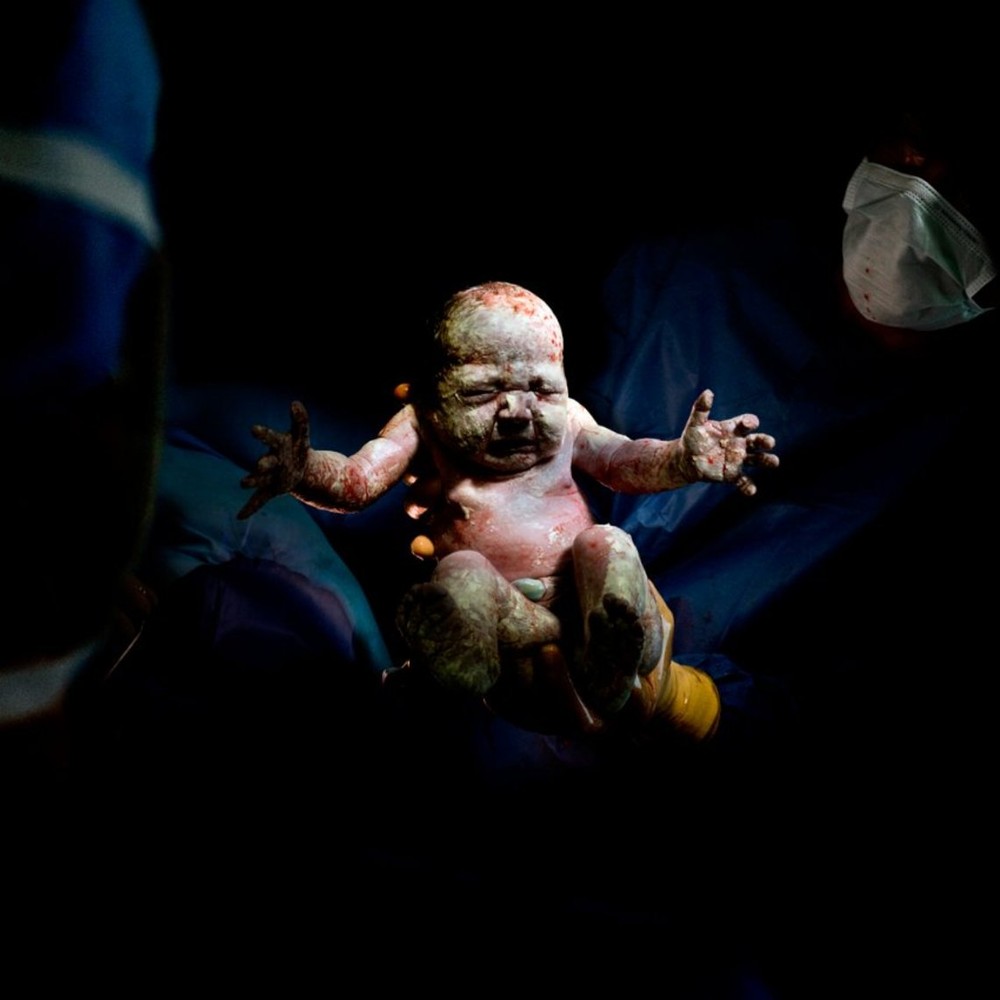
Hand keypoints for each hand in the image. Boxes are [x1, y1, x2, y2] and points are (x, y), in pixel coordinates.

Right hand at [237, 400, 310, 518]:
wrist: (298, 468)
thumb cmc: (297, 448)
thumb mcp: (301, 435)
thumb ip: (300, 420)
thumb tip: (295, 402)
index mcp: (277, 446)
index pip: (270, 438)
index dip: (263, 434)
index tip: (253, 429)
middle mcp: (270, 461)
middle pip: (265, 462)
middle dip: (262, 464)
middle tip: (260, 465)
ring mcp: (269, 476)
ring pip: (260, 480)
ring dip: (253, 482)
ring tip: (244, 484)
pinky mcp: (271, 490)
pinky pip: (259, 500)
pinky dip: (250, 508)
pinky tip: (240, 516)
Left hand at [680, 389, 778, 495]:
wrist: (685, 460)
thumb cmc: (692, 439)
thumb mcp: (695, 423)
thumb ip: (701, 409)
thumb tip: (708, 393)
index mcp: (733, 429)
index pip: (747, 423)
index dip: (750, 423)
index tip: (748, 425)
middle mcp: (740, 443)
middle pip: (758, 441)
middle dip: (765, 441)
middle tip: (770, 443)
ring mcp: (738, 460)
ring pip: (757, 460)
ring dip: (767, 460)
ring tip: (774, 462)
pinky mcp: (732, 475)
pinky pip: (744, 481)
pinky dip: (749, 486)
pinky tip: (752, 490)